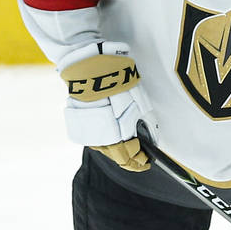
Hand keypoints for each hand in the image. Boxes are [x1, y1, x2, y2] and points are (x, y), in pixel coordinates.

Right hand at [58, 41, 154, 168]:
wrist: (92, 68)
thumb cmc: (119, 84)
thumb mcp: (140, 105)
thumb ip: (146, 125)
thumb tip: (151, 138)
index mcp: (117, 136)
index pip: (129, 157)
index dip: (140, 161)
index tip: (147, 161)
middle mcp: (101, 139)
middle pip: (116, 158)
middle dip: (130, 161)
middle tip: (139, 161)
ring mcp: (88, 132)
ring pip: (104, 150)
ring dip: (116, 153)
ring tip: (127, 152)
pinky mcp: (79, 124)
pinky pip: (94, 140)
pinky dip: (104, 143)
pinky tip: (111, 141)